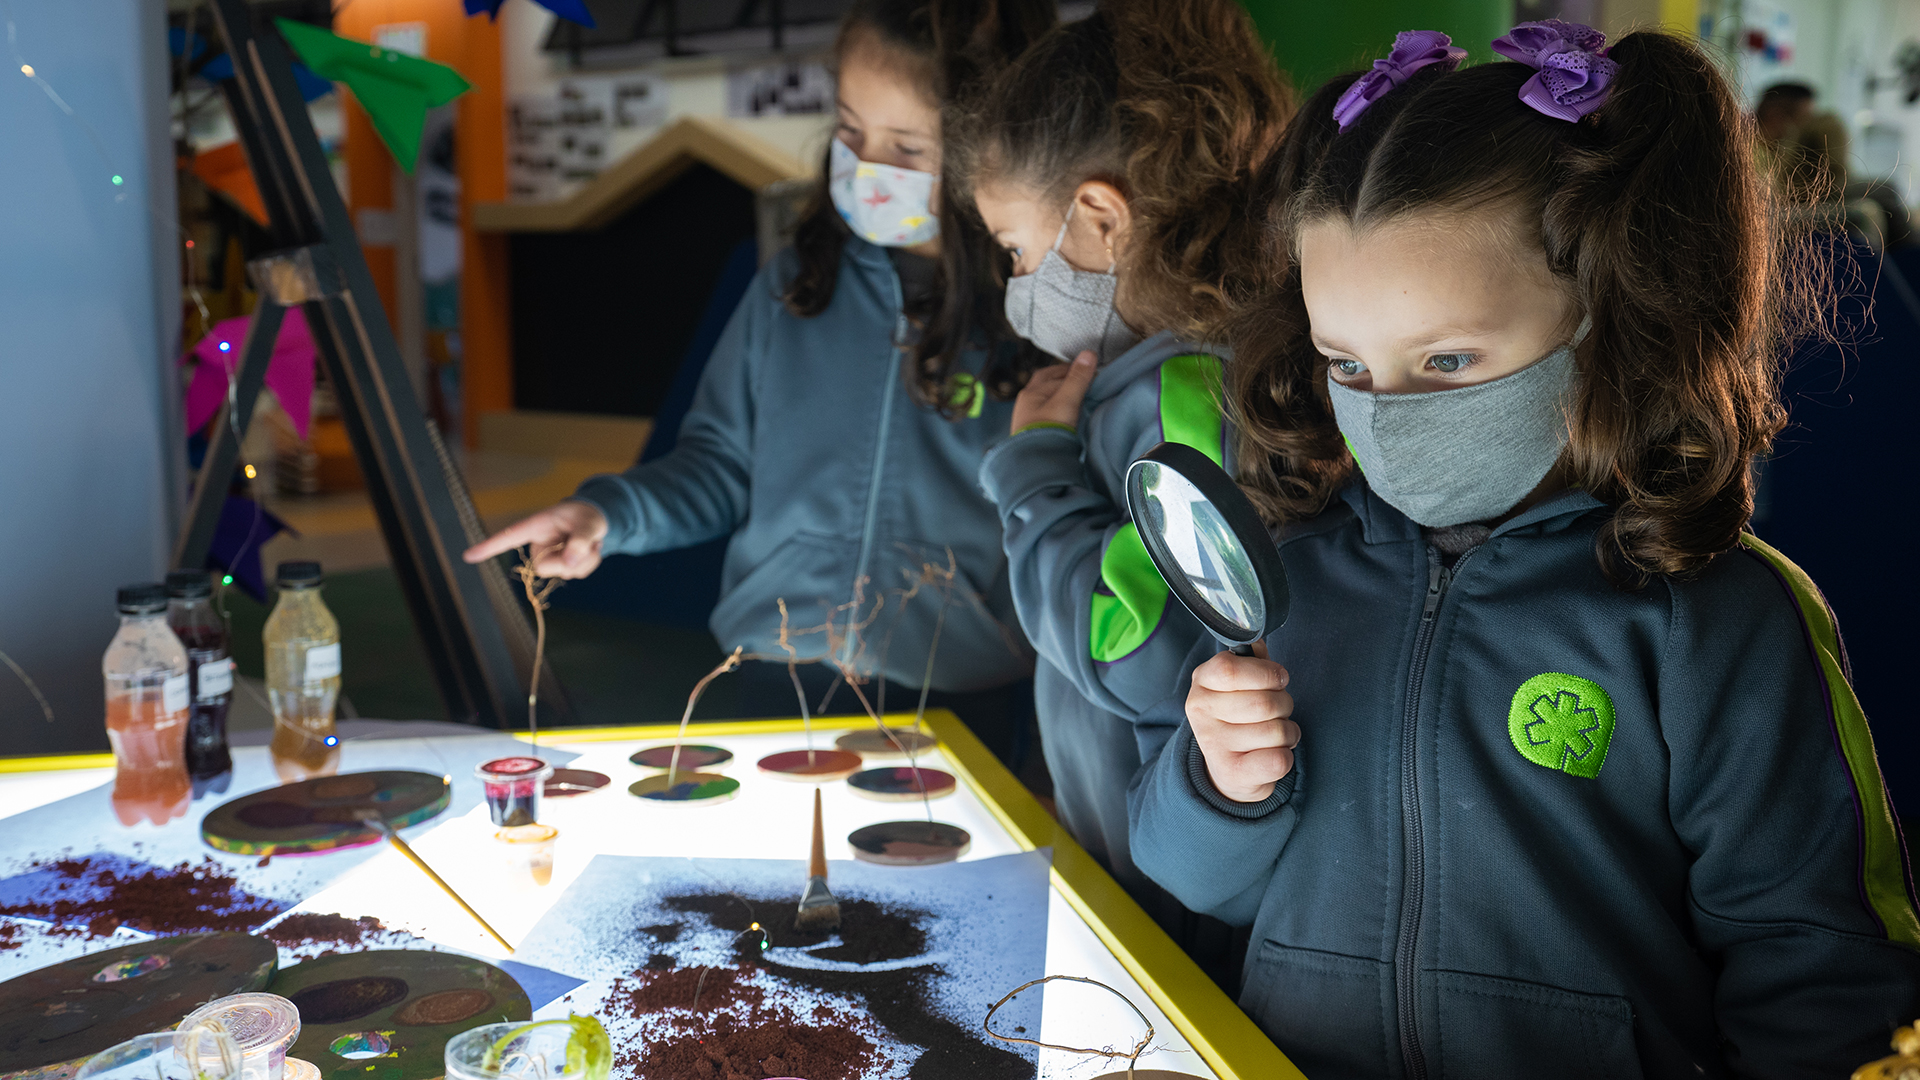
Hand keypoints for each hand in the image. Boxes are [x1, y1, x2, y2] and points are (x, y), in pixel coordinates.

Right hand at [462, 500, 609, 578]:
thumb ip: (581, 540)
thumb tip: (569, 562)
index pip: (509, 537)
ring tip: (589, 542)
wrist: (596, 521)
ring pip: (562, 573)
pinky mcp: (559, 566)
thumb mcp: (589, 523)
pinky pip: (573, 574)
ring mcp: (548, 557)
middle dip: (568, 561)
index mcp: (536, 526)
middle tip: (586, 544)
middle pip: (543, 567)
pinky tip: (589, 550)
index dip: (489, 547)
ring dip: (583, 561)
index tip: (468, 556)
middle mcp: (538, 544)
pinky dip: (587, 565)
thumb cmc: (587, 516)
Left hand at [1010, 350, 1097, 434]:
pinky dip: (1058, 412)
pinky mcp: (1034, 434)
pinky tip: (1067, 418)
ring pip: (1046, 402)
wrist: (1036, 464)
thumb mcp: (1067, 400)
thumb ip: (1078, 378)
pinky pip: (1046, 416)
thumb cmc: (1049, 429)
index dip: (1070, 369)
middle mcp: (1026, 404)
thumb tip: (1089, 353)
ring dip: (1060, 397)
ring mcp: (1028, 420)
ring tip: (1077, 399)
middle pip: (1046, 386)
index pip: (1052, 372)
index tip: (1087, 370)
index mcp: (1030, 392)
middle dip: (1063, 381)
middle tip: (1082, 381)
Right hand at [1186, 644, 1298, 802]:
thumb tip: (1257, 643)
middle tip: (1278, 710)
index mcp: (1202, 683)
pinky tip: (1272, 754)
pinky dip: (1287, 755)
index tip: (1278, 679)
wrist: (1228, 767)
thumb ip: (1250, 659)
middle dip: (1284, 704)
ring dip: (1288, 731)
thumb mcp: (1239, 682)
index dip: (1266, 672)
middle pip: (1263, 702)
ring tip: (1274, 734)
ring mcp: (1214, 746)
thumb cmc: (1240, 716)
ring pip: (1277, 731)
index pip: (1230, 669)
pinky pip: (1279, 760)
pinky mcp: (1232, 774)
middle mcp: (1201, 714)